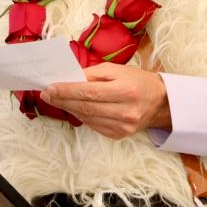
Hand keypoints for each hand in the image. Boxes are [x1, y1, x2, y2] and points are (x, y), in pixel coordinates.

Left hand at [40, 63, 171, 138]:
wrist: (160, 102)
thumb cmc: (136, 81)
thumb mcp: (116, 70)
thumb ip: (92, 74)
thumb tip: (68, 79)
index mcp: (125, 90)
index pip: (89, 92)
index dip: (67, 91)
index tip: (50, 87)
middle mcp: (125, 111)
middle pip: (86, 107)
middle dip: (62, 100)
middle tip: (47, 94)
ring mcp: (123, 126)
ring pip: (87, 118)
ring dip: (68, 109)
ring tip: (56, 100)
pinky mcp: (119, 135)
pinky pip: (93, 125)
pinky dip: (81, 116)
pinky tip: (73, 108)